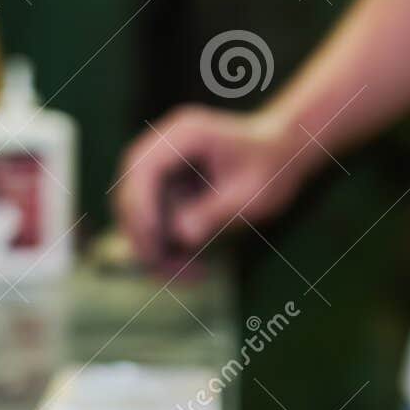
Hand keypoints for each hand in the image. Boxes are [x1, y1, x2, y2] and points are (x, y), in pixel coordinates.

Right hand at [116, 106, 313, 266]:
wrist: (280, 156)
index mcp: (183, 135)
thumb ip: (216, 211)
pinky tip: (193, 267)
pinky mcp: (157, 190)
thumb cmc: (271, 169)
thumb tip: (182, 236)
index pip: (141, 171)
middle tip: (173, 272)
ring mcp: (155, 168)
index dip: (141, 210)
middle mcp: (161, 147)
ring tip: (194, 274)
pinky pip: (148, 226)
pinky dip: (165, 250)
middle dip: (143, 239)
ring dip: (155, 251)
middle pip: (129, 196)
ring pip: (134, 218)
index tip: (156, 247)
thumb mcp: (252, 193)